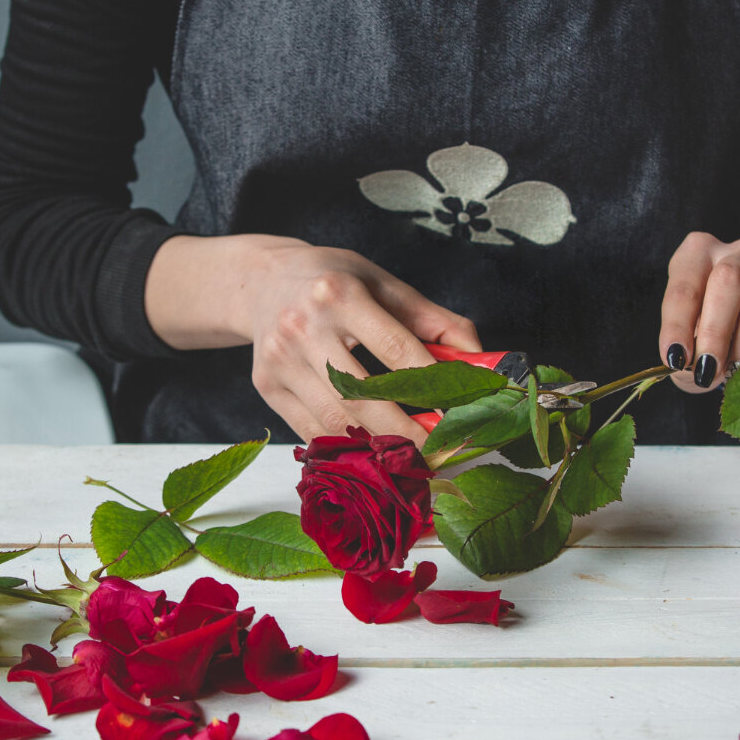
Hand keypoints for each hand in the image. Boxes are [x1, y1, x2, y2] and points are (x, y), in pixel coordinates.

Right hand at [144, 234, 480, 443]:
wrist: (260, 281)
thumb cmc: (333, 281)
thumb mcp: (383, 283)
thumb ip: (434, 321)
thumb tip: (479, 360)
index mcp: (340, 293)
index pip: (396, 349)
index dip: (432, 387)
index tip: (460, 414)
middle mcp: (304, 326)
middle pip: (363, 395)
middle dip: (406, 431)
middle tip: (440, 452)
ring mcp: (280, 359)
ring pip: (335, 418)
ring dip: (377, 446)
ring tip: (411, 458)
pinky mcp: (267, 386)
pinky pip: (311, 429)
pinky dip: (346, 446)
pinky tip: (372, 452)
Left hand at [658, 232, 739, 392]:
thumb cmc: (705, 332)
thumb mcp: (685, 336)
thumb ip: (683, 347)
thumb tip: (689, 364)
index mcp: (697, 255)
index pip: (684, 288)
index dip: (678, 326)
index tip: (676, 358)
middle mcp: (736, 253)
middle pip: (729, 279)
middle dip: (716, 332)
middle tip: (707, 369)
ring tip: (735, 366)